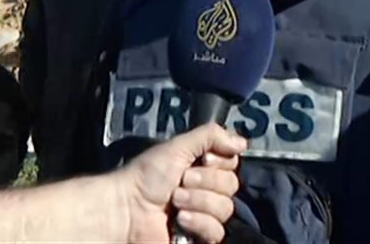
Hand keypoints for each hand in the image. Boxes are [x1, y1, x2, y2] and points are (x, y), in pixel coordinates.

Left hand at [118, 124, 246, 243]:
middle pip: (231, 185)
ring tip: (175, 201)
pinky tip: (179, 220)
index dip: (220, 161)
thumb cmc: (146, 175)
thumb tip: (243, 143)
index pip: (232, 163)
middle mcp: (205, 190)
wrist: (126, 208)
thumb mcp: (178, 146)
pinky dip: (198, 223)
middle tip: (181, 182)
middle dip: (205, 182)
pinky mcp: (199, 237)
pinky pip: (216, 231)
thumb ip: (211, 136)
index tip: (202, 160)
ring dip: (199, 202)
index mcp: (202, 167)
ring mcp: (203, 215)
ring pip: (225, 209)